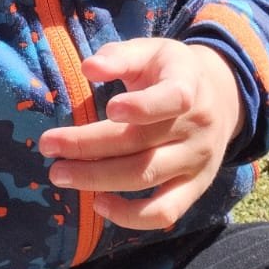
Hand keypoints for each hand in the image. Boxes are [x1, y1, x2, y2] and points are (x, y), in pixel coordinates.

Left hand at [39, 38, 244, 231]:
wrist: (221, 97)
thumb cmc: (170, 71)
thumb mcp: (151, 51)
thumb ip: (120, 57)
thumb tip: (88, 68)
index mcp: (189, 85)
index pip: (174, 98)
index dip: (144, 106)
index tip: (110, 108)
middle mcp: (197, 127)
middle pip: (141, 143)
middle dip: (89, 147)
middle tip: (48, 146)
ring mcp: (197, 162)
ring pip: (146, 178)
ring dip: (98, 179)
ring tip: (59, 173)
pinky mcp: (193, 189)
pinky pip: (164, 212)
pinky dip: (130, 216)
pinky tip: (98, 203)